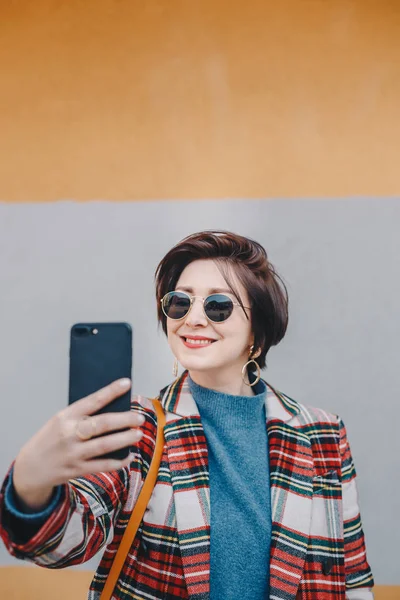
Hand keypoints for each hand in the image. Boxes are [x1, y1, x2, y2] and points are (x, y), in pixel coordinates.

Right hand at [12, 379, 142, 510]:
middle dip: (124, 420)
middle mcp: (70, 433)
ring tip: (138, 434)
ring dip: (124, 439)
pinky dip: (118, 461)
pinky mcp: (77, 469)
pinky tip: (129, 456)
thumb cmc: (50, 439)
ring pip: (104, 445)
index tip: (126, 383)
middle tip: (139, 418)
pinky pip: (102, 465)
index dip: (111, 391)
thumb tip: (114, 408)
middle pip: (102, 424)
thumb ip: (82, 416)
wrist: (29, 467)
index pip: (92, 400)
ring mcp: (73, 453)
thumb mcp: (60, 421)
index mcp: (66, 416)